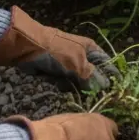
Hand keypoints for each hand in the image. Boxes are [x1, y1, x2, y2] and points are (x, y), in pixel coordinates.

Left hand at [0, 7, 115, 89]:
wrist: (26, 47)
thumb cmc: (56, 51)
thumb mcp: (77, 62)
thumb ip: (92, 76)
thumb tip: (105, 86)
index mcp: (90, 49)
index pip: (106, 63)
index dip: (110, 76)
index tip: (113, 90)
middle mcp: (81, 56)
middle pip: (91, 75)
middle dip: (89, 84)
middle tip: (87, 92)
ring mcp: (67, 64)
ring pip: (77, 81)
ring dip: (72, 86)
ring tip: (64, 82)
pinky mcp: (55, 72)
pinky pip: (64, 83)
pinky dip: (60, 85)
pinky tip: (55, 82)